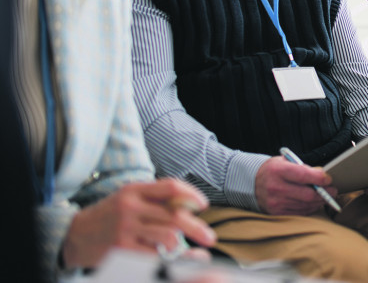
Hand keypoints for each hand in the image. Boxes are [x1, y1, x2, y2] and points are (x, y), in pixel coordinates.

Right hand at [61, 178, 215, 268]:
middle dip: (197, 227)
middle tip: (210, 237)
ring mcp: (125, 229)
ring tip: (198, 254)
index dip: (191, 195)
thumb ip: (156, 199)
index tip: (203, 205)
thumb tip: (190, 206)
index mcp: (135, 190)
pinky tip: (184, 262)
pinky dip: (173, 260)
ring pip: (168, 236)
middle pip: (174, 215)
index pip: (170, 187)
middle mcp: (130, 207)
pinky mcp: (122, 250)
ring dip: (187, 246)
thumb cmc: (110, 216)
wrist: (75, 236)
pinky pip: (155, 256)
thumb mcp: (129, 198)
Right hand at [254, 156, 336, 215]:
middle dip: (325, 193)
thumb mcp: (284, 161)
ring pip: (306, 206)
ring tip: (326, 197)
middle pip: (308, 195)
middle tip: (333, 190)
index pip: (304, 175)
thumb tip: (321, 175)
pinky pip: (299, 213)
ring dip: (319, 202)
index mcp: (278, 171)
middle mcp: (276, 188)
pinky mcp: (276, 213)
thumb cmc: (273, 170)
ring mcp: (276, 203)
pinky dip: (310, 209)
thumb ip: (302, 167)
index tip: (328, 179)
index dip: (320, 178)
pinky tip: (314, 203)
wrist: (251, 183)